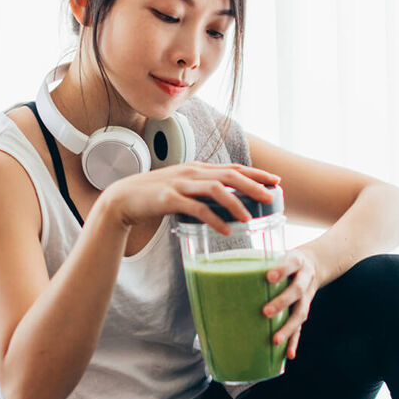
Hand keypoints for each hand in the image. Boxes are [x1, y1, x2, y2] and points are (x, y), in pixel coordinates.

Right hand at [99, 162, 279, 234]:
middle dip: (253, 185)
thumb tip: (228, 203)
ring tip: (250, 219)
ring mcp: (181, 184)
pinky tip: (226, 231)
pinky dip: (214, 220)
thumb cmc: (156, 196)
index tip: (276, 181)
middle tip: (272, 197)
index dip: (256, 174)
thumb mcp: (184, 189)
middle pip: (230, 175)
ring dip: (236, 203)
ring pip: (216, 190)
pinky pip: (197, 209)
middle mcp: (192, 173)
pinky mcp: (169, 199)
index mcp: (198, 169)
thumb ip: (204, 192)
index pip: (233, 168)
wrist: (122, 199)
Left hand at [262, 247, 320, 359]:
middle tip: (266, 312)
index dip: (281, 270)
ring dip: (288, 327)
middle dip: (282, 302)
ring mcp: (307, 297)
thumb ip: (256, 261)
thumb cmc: (283, 261)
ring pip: (301, 312)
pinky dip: (295, 341)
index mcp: (297, 262)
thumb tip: (221, 268)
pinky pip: (301, 328)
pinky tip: (288, 354)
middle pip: (297, 290)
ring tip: (275, 340)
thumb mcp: (277, 254)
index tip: (269, 277)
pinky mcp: (305, 310)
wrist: (313, 265)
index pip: (291, 264)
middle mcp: (305, 279)